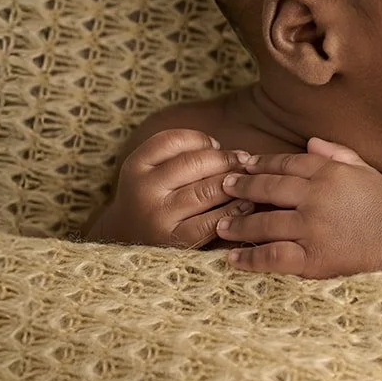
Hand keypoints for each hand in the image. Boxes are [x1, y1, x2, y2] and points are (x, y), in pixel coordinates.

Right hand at [91, 127, 253, 246]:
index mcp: (135, 165)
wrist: (131, 241)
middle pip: (195, 163)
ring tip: (250, 181)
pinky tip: (247, 205)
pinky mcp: (175, 240)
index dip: (201, 140)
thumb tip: (240, 156)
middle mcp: (143, 190)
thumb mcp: (155, 170)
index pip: (173, 140)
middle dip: (226, 160)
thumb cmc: (157, 198)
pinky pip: (212, 222)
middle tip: (245, 162)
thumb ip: (186, 155)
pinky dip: (234, 211)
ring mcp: (158, 216)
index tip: (216, 145)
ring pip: (207, 191)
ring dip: (235, 184)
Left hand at [215, 138, 381, 276]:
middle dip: (241, 187)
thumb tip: (310, 141)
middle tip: (223, 187)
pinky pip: (272, 257)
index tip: (243, 165)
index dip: (262, 164)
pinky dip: (249, 259)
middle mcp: (317, 197)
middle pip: (268, 189)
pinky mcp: (312, 258)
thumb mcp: (366, 173)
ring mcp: (313, 228)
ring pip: (263, 223)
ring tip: (222, 225)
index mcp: (330, 173)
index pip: (287, 163)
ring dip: (238, 224)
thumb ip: (338, 154)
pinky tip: (232, 259)